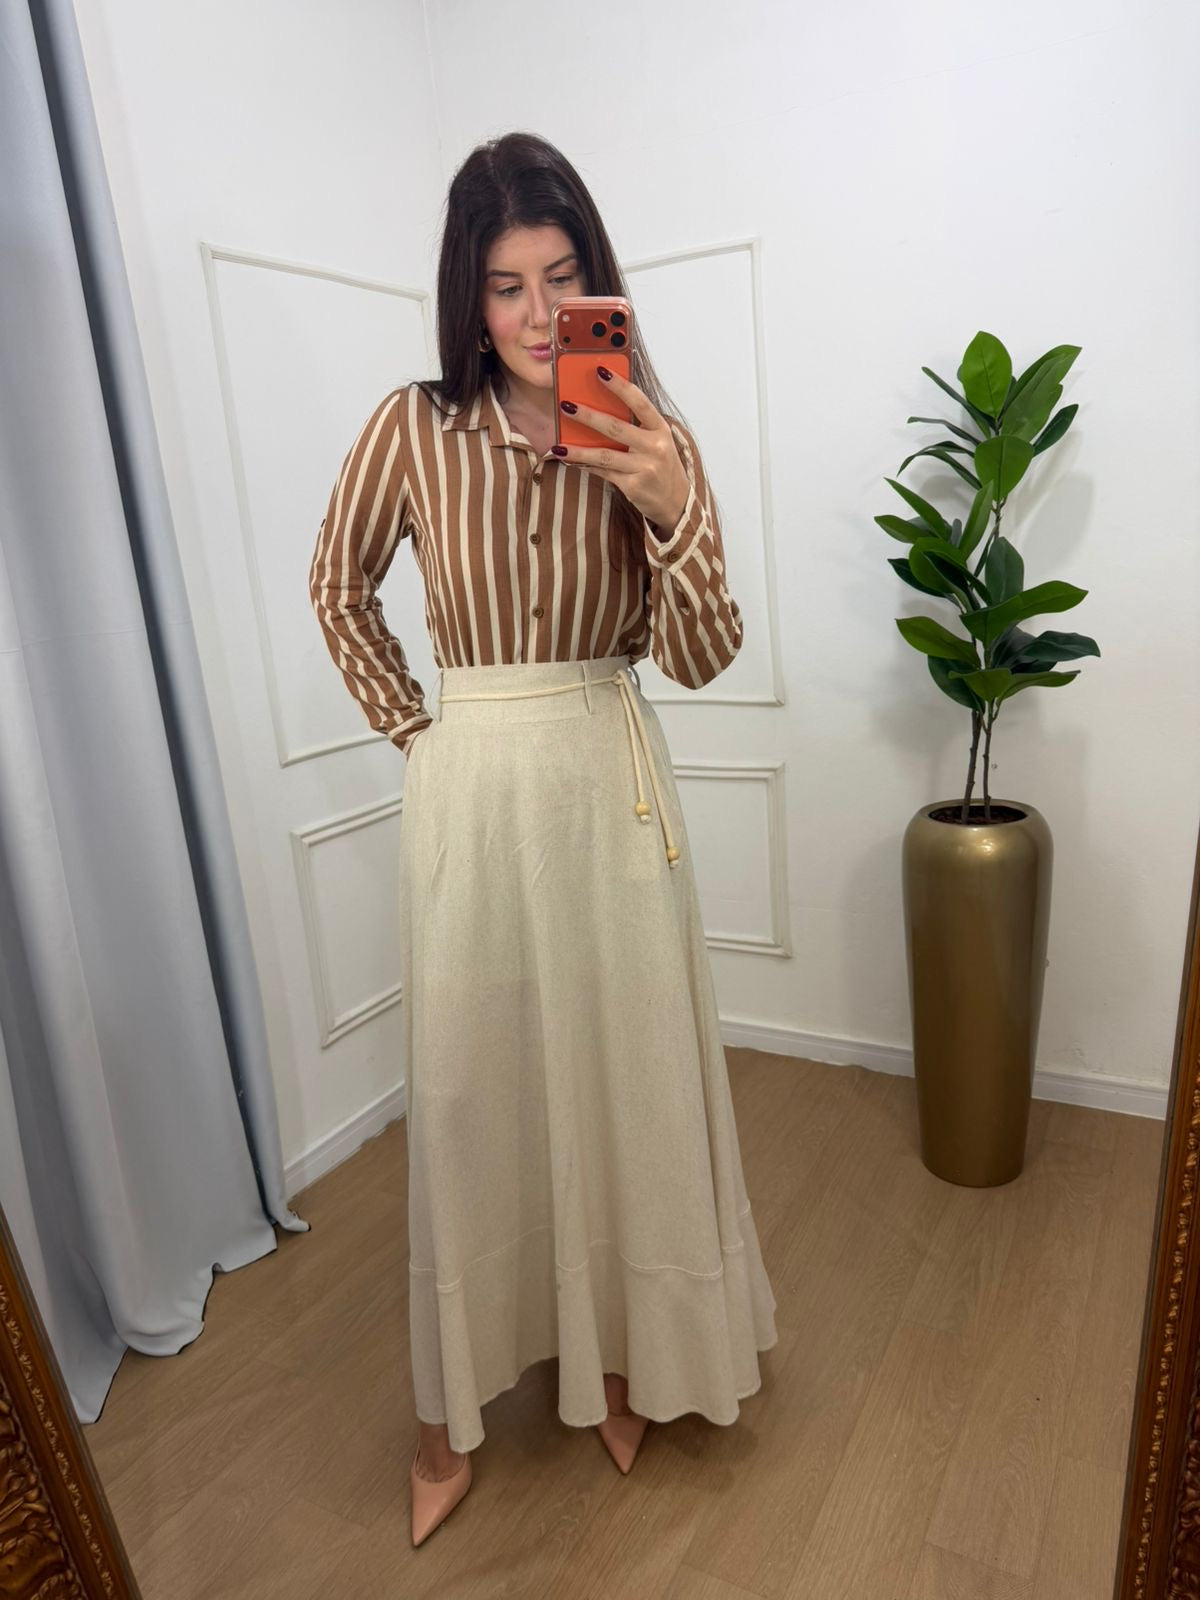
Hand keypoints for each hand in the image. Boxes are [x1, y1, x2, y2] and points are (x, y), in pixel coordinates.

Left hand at [553, 368, 689, 530]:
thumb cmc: (661, 466)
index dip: (620, 386)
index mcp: (660, 429)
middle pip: (616, 428)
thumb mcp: (655, 442)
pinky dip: (585, 466)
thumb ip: (635, 427)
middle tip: (566, 406)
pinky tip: (570, 461)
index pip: (640, 402)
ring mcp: (644, 468)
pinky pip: (603, 473)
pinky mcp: (633, 486)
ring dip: (578, 450)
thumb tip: (598, 409)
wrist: (676, 501)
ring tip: (558, 446)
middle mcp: (655, 447)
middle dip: (588, 416)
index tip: (600, 371)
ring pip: (604, 455)